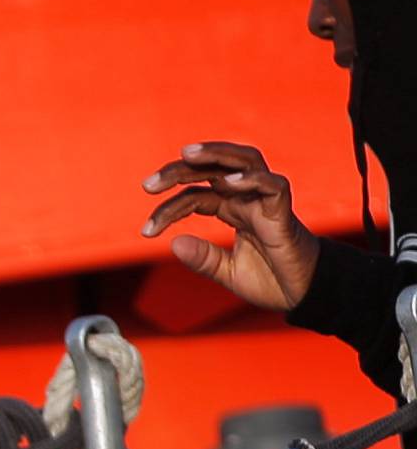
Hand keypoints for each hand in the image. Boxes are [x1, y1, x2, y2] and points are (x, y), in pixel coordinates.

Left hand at [141, 143, 321, 311]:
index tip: (144, 231)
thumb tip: (173, 244)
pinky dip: (253, 180)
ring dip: (216, 154)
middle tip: (148, 185)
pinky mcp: (284, 212)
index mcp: (232, 210)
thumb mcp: (227, 273)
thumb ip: (204, 259)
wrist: (303, 294)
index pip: (196, 195)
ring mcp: (266, 201)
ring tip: (187, 154)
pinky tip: (229, 184)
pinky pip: (273, 185)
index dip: (169, 208)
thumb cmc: (271, 280)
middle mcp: (247, 198)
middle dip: (180, 170)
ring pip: (245, 161)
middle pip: (213, 169)